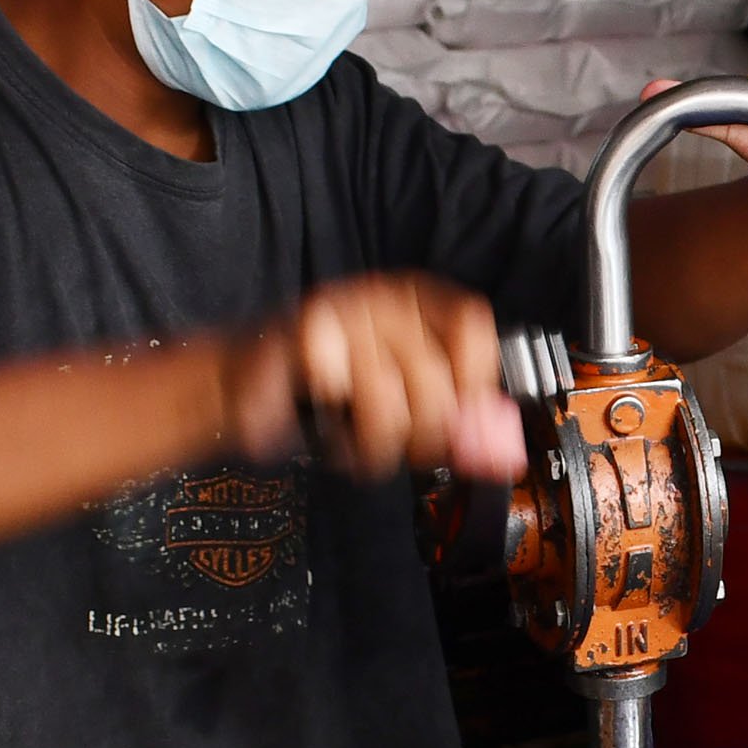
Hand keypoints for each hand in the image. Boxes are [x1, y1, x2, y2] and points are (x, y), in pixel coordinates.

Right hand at [224, 274, 525, 480]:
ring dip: (375, 443)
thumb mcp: (411, 415)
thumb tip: (505, 450)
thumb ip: (459, 427)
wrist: (242, 389)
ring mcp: (342, 311)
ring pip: (387, 392)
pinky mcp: (303, 335)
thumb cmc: (332, 401)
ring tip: (360, 443)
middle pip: (435, 374)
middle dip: (423, 434)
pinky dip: (338, 436)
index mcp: (418, 304)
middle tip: (402, 449)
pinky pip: (340, 395)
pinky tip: (331, 433)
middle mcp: (384, 297)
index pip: (472, 325)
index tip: (459, 419)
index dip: (472, 381)